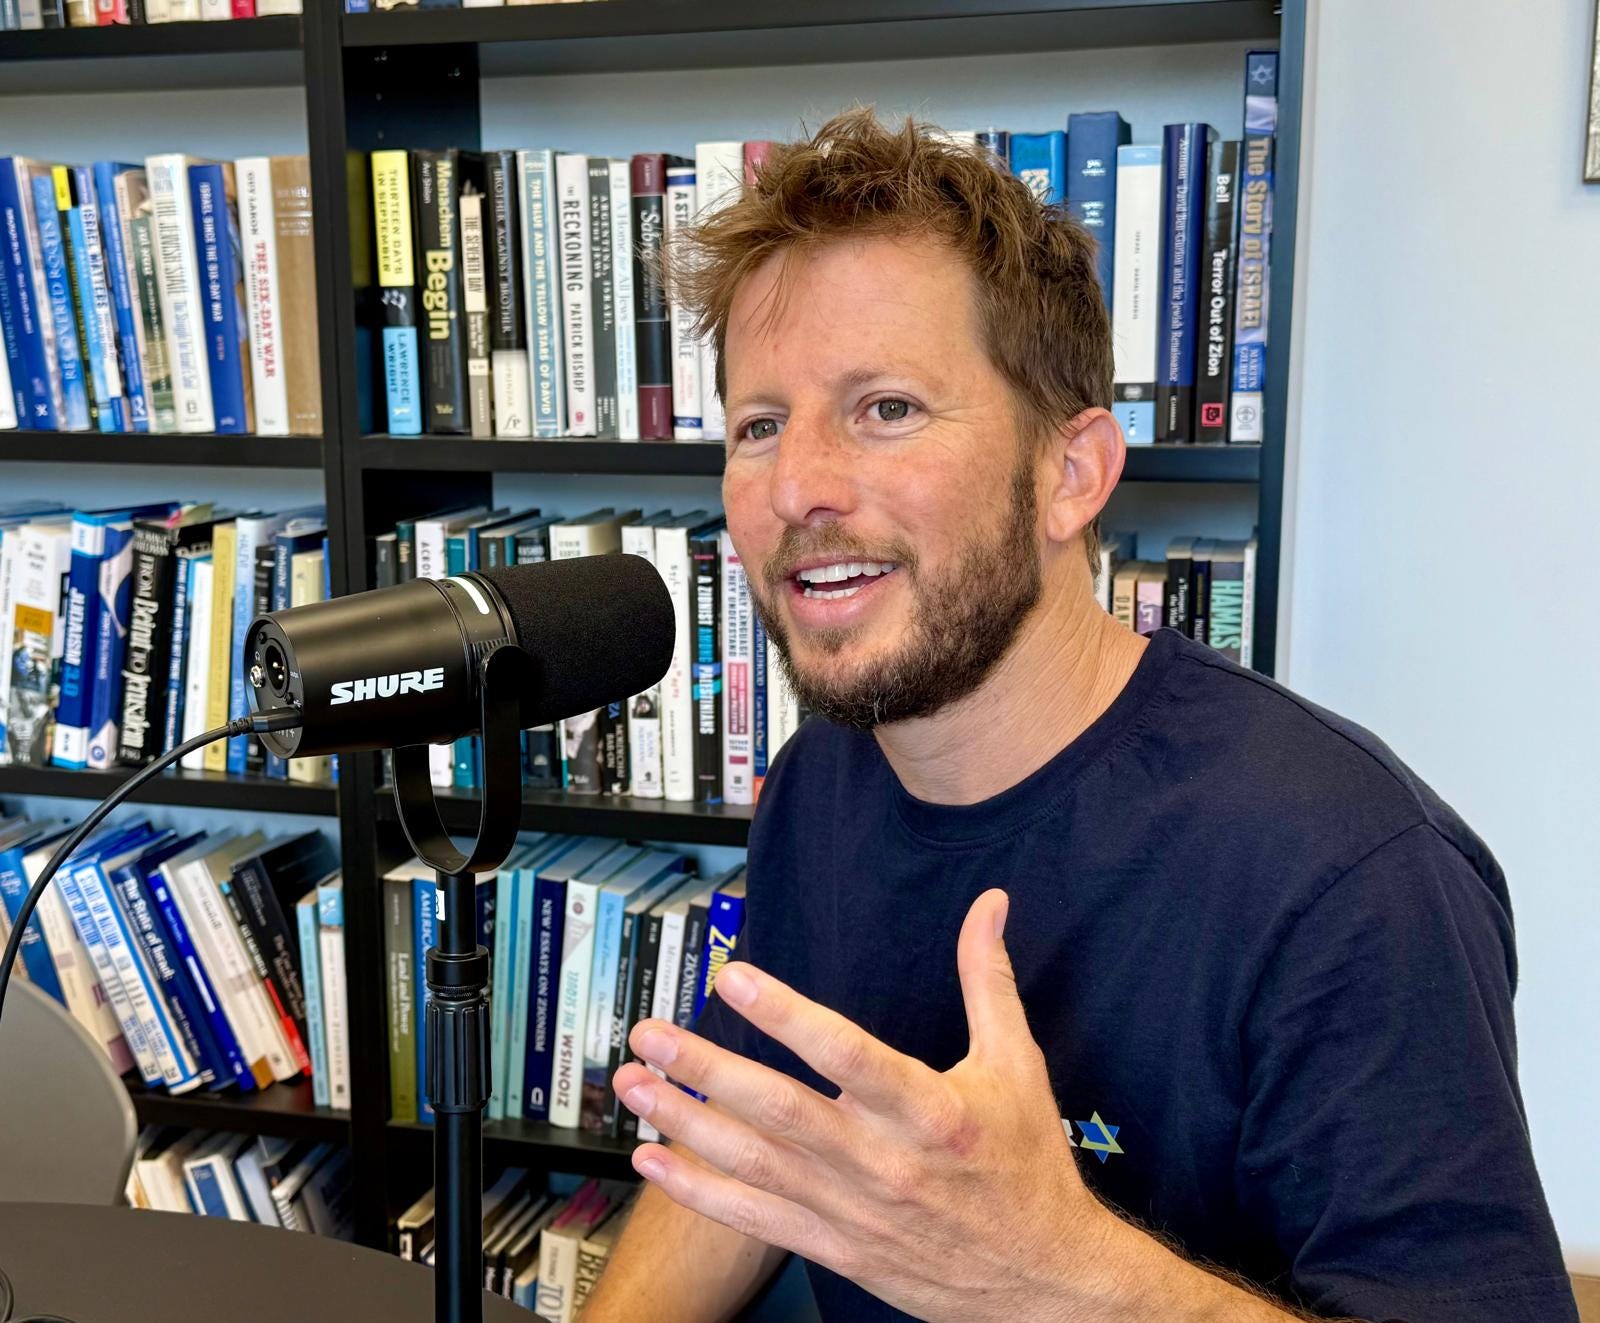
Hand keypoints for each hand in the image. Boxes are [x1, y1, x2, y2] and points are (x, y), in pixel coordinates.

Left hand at [612, 889, 1117, 1322]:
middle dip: (706, 1070)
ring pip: (755, 1165)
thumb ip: (988, 979)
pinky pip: (756, 1219)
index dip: (787, 1016)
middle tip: (650, 1034)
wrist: (1043, 1281)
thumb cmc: (1027, 1165)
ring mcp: (854, 1211)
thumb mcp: (1018, 1064)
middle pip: (781, 1112)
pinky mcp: (837, 1248)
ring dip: (686, 1123)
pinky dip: (699, 1191)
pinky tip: (653, 1160)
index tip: (733, 977)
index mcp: (931, 1111)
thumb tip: (991, 904)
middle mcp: (885, 1163)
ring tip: (633, 1084)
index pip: (847, 1055)